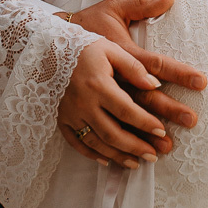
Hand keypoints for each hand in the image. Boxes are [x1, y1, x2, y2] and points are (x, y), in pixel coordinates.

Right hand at [57, 0, 206, 167]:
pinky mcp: (61, 119)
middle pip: (112, 132)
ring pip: (96, 142)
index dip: (146, 122)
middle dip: (136, 146)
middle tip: (155, 155)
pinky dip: (92, 155)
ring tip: (138, 162)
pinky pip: (77, 143)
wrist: (45, 47)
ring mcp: (70, 114)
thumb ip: (134, 66)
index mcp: (98, 83)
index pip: (127, 109)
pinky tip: (107, 160)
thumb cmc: (83, 44)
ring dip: (118, 155)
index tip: (163, 131)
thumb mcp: (110, 48)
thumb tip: (155, 83)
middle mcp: (83, 102)